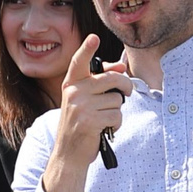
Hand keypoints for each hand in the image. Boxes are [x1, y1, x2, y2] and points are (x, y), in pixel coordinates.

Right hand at [43, 37, 132, 191]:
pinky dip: (116, 124)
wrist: (68, 153)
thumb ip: (100, 83)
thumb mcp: (83, 100)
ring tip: (103, 119)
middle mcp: (74, 92)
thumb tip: (120, 67)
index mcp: (71, 84)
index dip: (87, 49)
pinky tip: (104, 128)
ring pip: (117, 100)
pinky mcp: (89, 120)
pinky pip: (117, 115)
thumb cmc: (79, 124)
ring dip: (116, 111)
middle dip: (124, 86)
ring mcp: (80, 106)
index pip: (80, 62)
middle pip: (113, 79)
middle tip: (124, 93)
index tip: (94, 37)